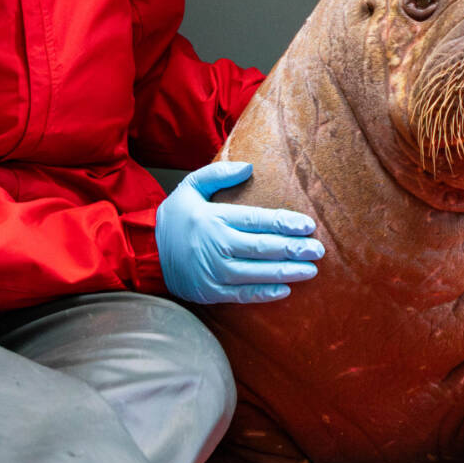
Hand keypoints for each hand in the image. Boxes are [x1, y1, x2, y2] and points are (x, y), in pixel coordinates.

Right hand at [156, 161, 323, 303]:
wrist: (145, 252)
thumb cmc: (175, 218)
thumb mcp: (190, 187)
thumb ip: (218, 174)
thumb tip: (249, 167)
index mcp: (214, 218)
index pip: (257, 220)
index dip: (284, 223)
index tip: (308, 226)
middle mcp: (216, 245)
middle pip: (262, 248)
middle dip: (293, 249)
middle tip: (318, 250)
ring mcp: (213, 271)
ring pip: (256, 273)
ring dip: (286, 272)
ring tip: (311, 270)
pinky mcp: (210, 291)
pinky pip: (242, 294)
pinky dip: (264, 293)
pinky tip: (285, 290)